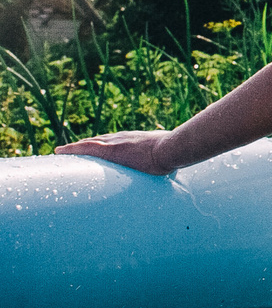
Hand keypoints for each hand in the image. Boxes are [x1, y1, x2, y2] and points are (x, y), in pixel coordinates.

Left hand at [57, 130, 179, 173]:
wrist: (172, 149)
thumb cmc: (174, 153)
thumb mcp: (168, 155)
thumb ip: (166, 161)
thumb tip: (174, 169)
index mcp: (136, 139)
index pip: (115, 140)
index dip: (104, 142)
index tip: (97, 145)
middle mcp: (123, 137)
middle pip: (100, 139)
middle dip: (87, 144)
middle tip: (75, 149)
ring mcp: (115, 142)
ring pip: (89, 143)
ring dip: (76, 147)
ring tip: (62, 151)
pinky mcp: (109, 150)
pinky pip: (85, 148)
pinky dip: (72, 149)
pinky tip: (60, 151)